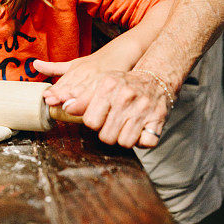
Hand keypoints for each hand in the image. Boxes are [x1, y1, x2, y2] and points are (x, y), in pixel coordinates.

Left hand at [34, 59, 170, 147]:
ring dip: (124, 138)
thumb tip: (66, 108)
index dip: (94, 122)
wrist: (155, 79)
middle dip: (108, 132)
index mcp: (108, 86)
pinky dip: (142, 141)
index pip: (90, 121)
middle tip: (114, 122)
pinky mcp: (158, 119)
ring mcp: (143, 108)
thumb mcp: (101, 84)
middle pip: (106, 136)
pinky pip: (145, 144)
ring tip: (126, 125)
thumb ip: (82, 97)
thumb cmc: (123, 84)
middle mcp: (125, 96)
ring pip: (124, 143)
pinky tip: (140, 129)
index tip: (100, 116)